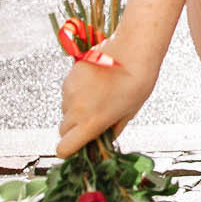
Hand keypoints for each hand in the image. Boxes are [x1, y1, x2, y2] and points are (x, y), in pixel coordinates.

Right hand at [56, 42, 158, 157]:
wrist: (133, 51)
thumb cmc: (137, 82)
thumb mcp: (128, 113)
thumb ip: (111, 131)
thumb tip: (103, 140)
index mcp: (90, 123)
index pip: (64, 148)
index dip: (69, 150)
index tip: (79, 146)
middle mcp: (76, 109)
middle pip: (63, 130)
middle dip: (75, 130)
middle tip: (93, 121)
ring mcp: (70, 91)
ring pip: (65, 110)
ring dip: (76, 110)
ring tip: (98, 98)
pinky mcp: (69, 76)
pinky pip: (68, 92)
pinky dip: (77, 93)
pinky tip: (95, 85)